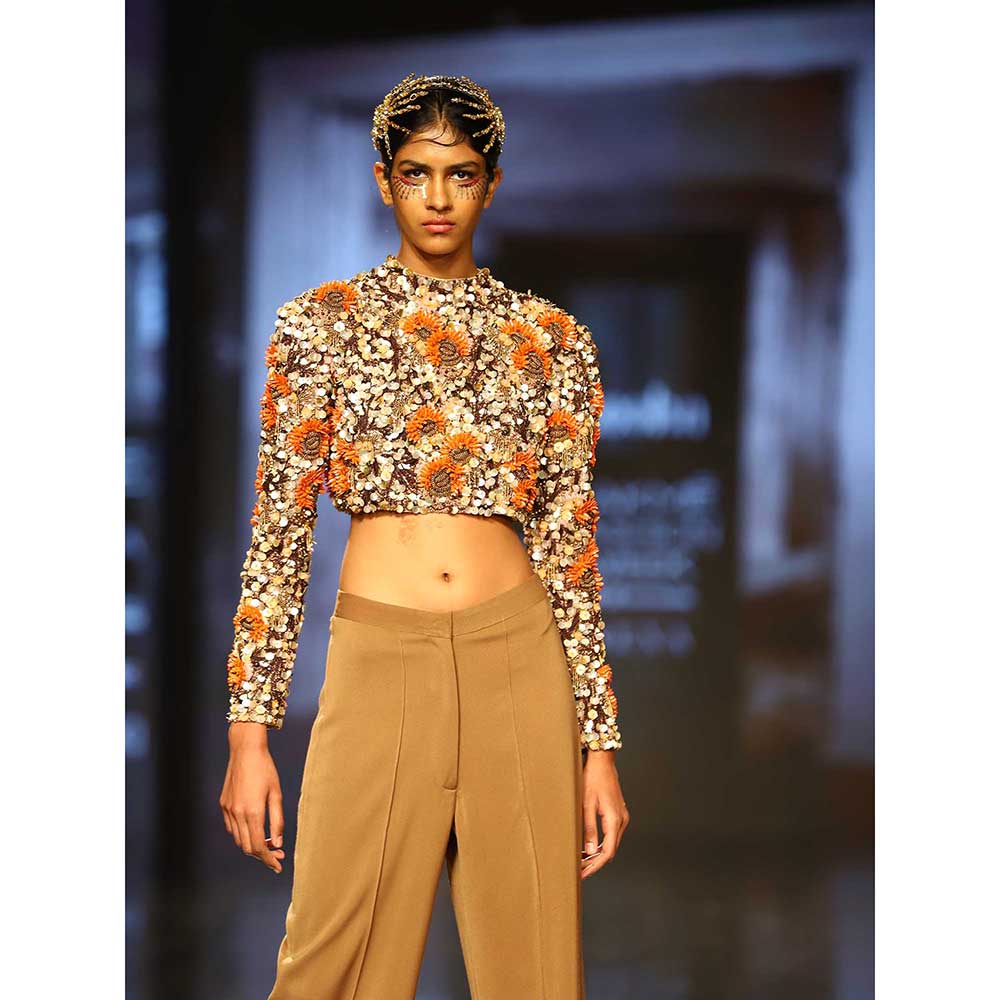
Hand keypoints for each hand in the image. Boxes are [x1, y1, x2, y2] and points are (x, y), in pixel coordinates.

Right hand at [220, 722, 285, 872]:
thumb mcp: (277, 794)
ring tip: (268, 843)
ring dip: (252, 845)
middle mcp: (237, 814)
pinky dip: (243, 834)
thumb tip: (278, 843)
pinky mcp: (223, 804)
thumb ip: (277, 820)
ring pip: (239, 839)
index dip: (269, 860)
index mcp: (253, 812)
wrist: (245, 751)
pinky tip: (254, 829)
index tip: (278, 866)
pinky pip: (232, 828)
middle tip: (277, 855)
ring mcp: (228, 809)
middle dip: (263, 856)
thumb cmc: (265, 769)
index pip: (259, 847)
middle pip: (248, 847)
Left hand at [580, 749, 628, 879]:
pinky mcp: (618, 813)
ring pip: (611, 843)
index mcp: (614, 820)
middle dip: (595, 862)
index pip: (607, 852)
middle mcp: (621, 820)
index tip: (583, 873)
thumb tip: (589, 850)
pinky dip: (601, 842)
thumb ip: (588, 829)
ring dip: (597, 853)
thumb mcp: (586, 804)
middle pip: (610, 849)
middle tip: (579, 870)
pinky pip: (611, 834)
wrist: (601, 761)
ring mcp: (621, 816)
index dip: (595, 865)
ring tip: (582, 860)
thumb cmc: (592, 779)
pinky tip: (589, 845)